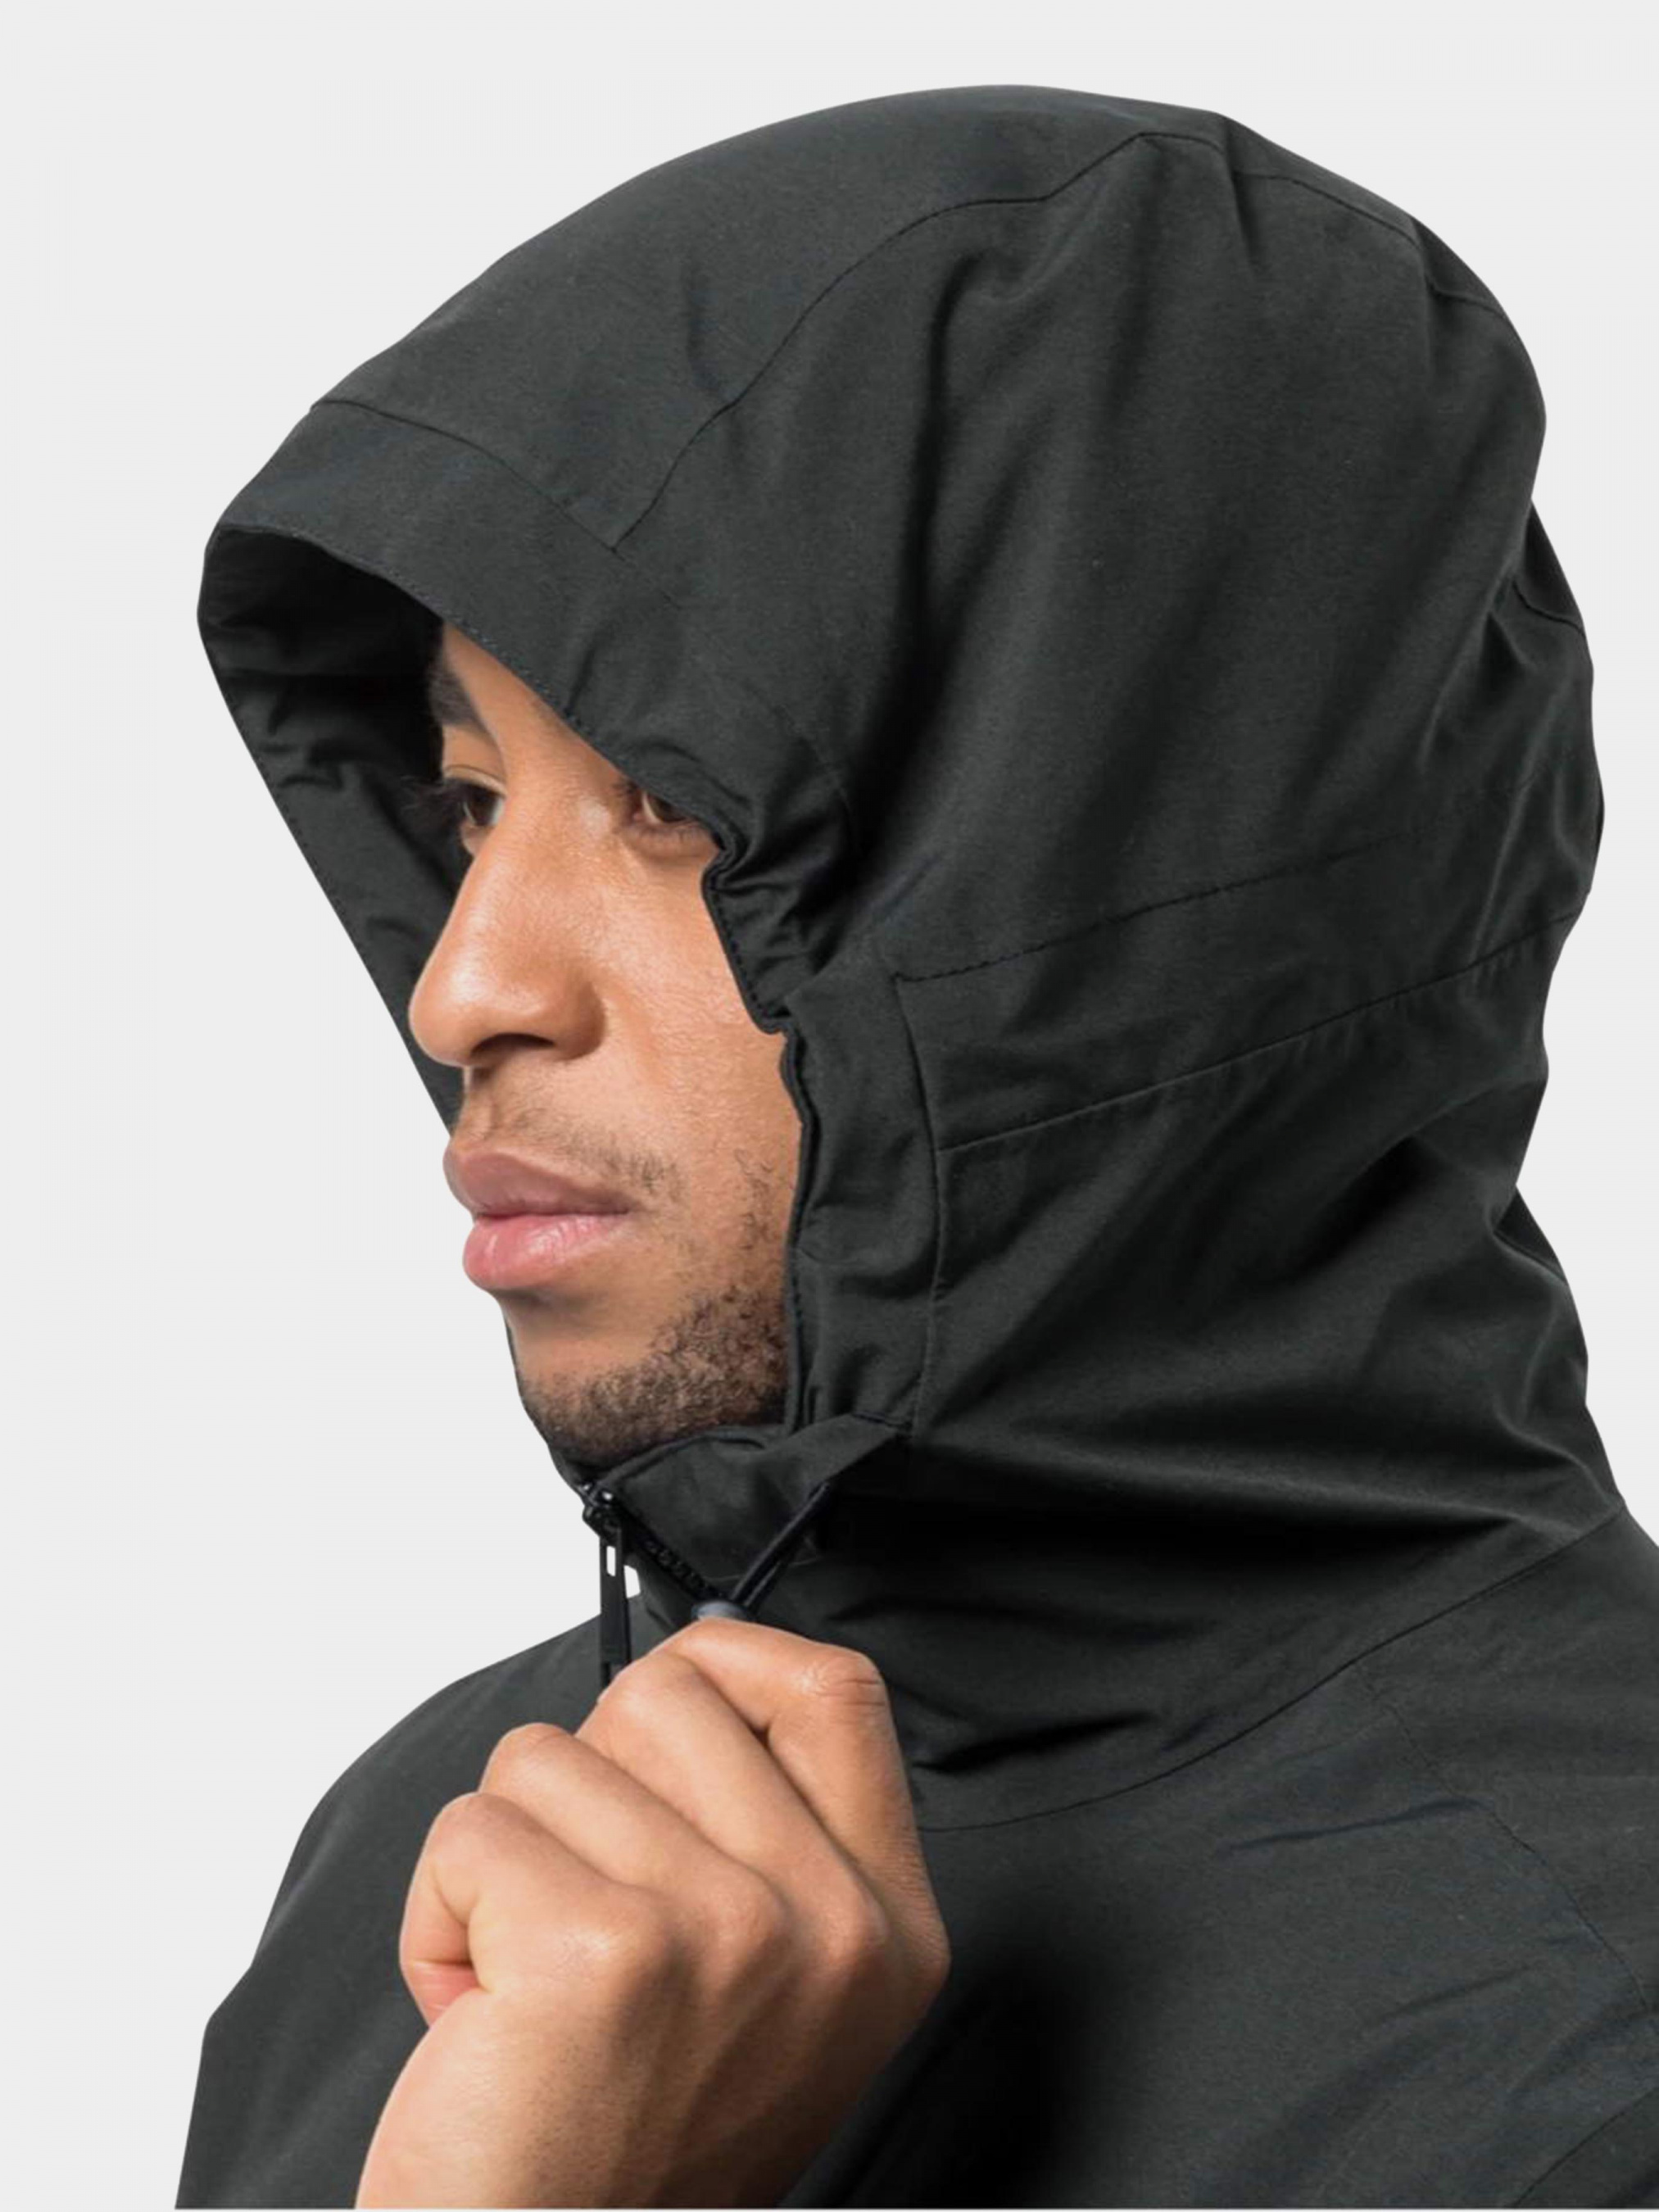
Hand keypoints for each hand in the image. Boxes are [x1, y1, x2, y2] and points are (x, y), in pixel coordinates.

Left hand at [354, 1616, 951, 2207]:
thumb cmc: (623, 2142)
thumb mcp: (765, 1982)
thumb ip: (763, 1830)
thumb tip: (693, 1667)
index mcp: (886, 1925)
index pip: (833, 1690)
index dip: (729, 1663)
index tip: (657, 1727)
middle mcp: (833, 1927)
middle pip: (669, 1693)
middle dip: (581, 1780)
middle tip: (577, 1905)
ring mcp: (730, 1933)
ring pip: (549, 1755)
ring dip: (501, 1859)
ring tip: (527, 1979)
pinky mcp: (606, 1953)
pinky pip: (470, 1830)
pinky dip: (437, 1915)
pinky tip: (480, 2014)